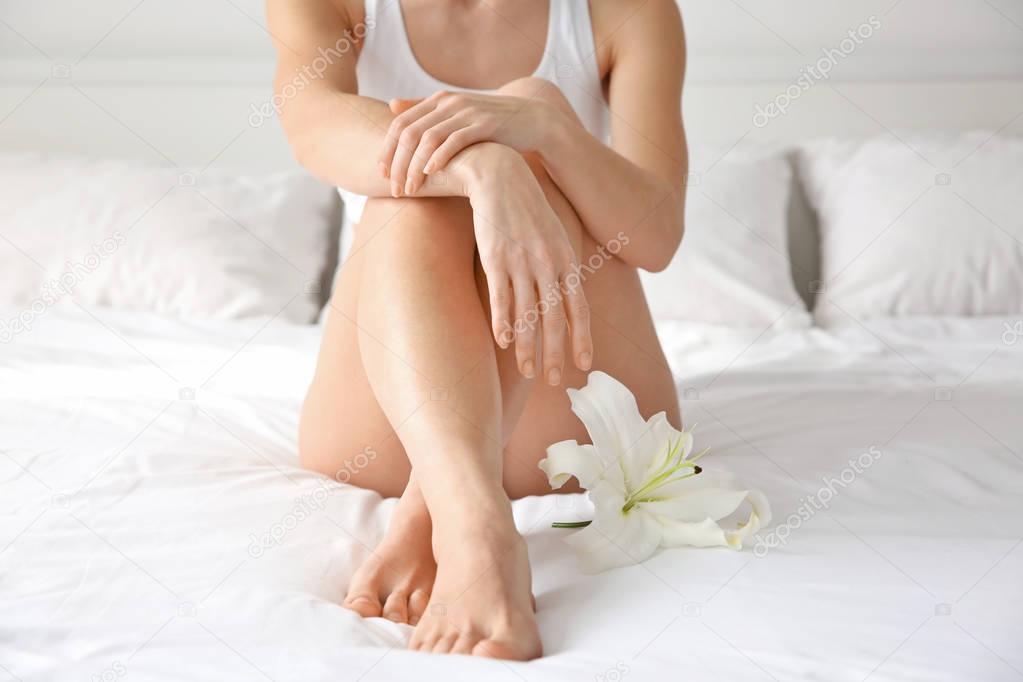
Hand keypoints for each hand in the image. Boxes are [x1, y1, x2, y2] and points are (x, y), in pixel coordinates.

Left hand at [379, 90, 550, 197]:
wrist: (533, 120)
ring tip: (410, 190)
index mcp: (439, 100)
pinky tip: (430, 175)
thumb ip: (425, 110)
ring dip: (414, 167)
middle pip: (409, 133)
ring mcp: (467, 112)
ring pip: (428, 139)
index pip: (400, 123)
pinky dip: (439, 158)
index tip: (381, 173)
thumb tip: (391, 106)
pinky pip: (454, 141)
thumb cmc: (491, 124)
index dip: (387, 149)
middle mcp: (449, 103)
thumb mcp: (456, 114)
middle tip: (393, 189)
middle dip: (397, 163)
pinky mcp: (484, 125)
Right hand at [461, 144, 591, 383]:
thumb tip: (565, 300)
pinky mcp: (496, 259)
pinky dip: (503, 322)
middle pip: (554, 318)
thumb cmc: (527, 212)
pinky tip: (504, 343)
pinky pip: (501, 298)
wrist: (501, 177)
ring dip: (528, 347)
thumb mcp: (553, 236)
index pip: (579, 308)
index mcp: (566, 260)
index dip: (582, 338)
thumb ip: (561, 267)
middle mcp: (548, 264)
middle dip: (555, 353)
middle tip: (553, 380)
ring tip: (528, 372)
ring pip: (527, 314)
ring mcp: (521, 262)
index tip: (584, 365)